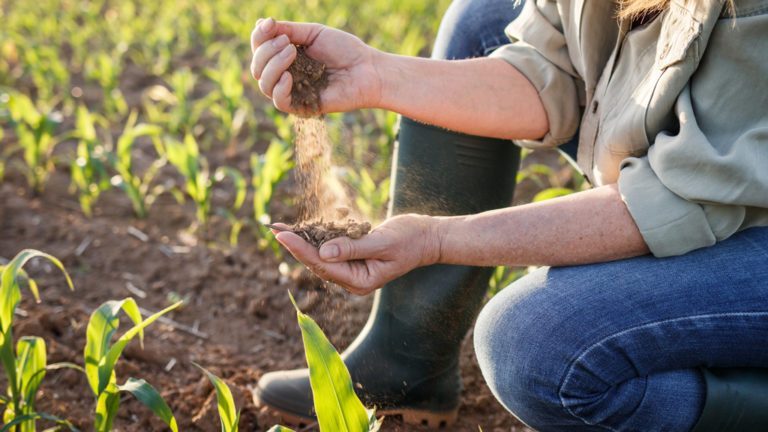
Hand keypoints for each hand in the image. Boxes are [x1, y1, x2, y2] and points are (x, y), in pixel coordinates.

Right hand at [250, 17, 382, 113]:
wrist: (367, 69)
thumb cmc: (346, 50)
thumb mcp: (315, 33)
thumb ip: (289, 30)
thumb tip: (261, 23)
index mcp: (286, 56)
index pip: (259, 49)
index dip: (258, 37)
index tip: (268, 25)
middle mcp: (285, 74)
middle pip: (257, 67)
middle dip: (266, 51)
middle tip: (287, 42)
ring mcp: (293, 91)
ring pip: (264, 84)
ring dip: (272, 66)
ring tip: (291, 52)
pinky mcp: (302, 107)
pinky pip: (279, 102)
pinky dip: (279, 87)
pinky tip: (289, 76)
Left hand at [273, 214, 441, 295]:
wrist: (428, 237)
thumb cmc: (410, 240)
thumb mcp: (382, 243)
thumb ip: (353, 248)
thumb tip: (323, 251)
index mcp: (360, 281)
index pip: (323, 264)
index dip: (301, 249)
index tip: (282, 235)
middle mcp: (354, 278)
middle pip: (317, 262)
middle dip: (295, 245)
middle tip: (273, 229)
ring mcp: (354, 269)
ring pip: (321, 255)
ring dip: (303, 240)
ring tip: (280, 228)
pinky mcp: (355, 257)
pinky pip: (331, 247)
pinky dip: (317, 236)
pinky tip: (303, 228)